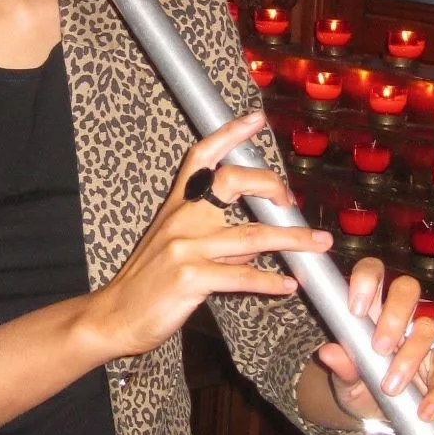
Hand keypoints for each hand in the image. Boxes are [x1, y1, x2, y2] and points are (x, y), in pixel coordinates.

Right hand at [84, 112, 332, 360]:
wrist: (114, 315)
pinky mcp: (191, 280)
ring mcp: (185, 248)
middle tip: (291, 201)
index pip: (202, 157)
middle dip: (269, 185)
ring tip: (319, 243)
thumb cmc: (147, 280)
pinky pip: (242, 277)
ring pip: (251, 236)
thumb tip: (257, 236)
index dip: (229, 134)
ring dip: (292, 240)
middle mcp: (181, 218)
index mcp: (177, 205)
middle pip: (231, 181)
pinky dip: (270, 282)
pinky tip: (288, 285)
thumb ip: (213, 233)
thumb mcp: (172, 243)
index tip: (256, 119)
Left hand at [315, 261, 433, 425]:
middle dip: (394, 314)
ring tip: (390, 387)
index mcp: (371, 307)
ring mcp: (421, 340)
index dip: (367, 280)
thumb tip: (328, 353)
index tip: (355, 309)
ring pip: (428, 327)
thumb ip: (340, 366)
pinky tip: (424, 410)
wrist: (371, 411)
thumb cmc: (356, 381)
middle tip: (379, 348)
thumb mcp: (343, 378)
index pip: (373, 272)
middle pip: (407, 289)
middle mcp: (399, 316)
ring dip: (410, 355)